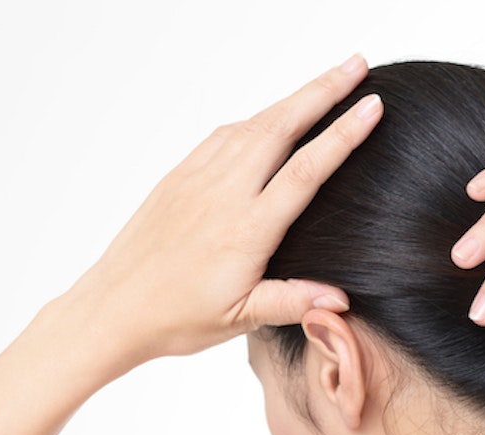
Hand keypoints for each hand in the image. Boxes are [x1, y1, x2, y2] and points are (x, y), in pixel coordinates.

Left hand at [57, 55, 382, 362]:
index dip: (342, 134)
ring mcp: (199, 179)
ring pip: (253, 124)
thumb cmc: (175, 318)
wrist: (113, 308)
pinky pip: (223, 135)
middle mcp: (223, 194)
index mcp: (246, 229)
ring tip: (326, 81)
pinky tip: (271, 116)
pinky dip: (255, 118)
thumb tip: (339, 299)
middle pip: (282, 127)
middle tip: (358, 65)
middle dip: (323, 91)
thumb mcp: (239, 319)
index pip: (306, 170)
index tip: (371, 106)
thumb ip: (291, 302)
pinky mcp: (179, 177)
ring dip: (292, 98)